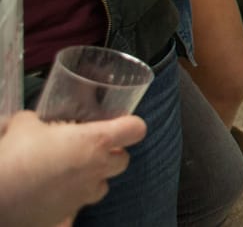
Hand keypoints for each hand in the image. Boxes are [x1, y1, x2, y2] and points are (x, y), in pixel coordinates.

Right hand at [0, 109, 145, 226]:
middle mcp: (96, 169)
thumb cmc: (16, 157)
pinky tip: (51, 190)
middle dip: (111, 155)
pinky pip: (78, 203)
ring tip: (70, 171)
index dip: (129, 125)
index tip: (118, 124)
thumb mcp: (23, 126)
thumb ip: (36, 120)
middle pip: (123, 161)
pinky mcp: (68, 214)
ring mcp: (84, 194)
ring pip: (102, 185)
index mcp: (95, 142)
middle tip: (90, 149)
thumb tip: (31, 121)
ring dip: (93, 178)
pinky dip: (70, 196)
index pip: (135, 129)